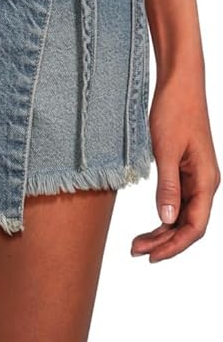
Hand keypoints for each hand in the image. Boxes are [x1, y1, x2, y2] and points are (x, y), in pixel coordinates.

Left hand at [131, 70, 219, 261]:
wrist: (179, 84)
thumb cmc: (174, 111)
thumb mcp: (165, 151)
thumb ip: (168, 187)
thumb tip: (166, 219)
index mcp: (206, 180)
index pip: (195, 226)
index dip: (174, 246)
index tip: (152, 257)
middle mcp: (205, 183)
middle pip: (188, 227)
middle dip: (164, 243)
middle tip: (135, 251)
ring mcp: (196, 180)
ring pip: (181, 218)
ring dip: (161, 234)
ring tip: (136, 245)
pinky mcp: (186, 174)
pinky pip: (177, 205)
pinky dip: (162, 219)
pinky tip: (148, 228)